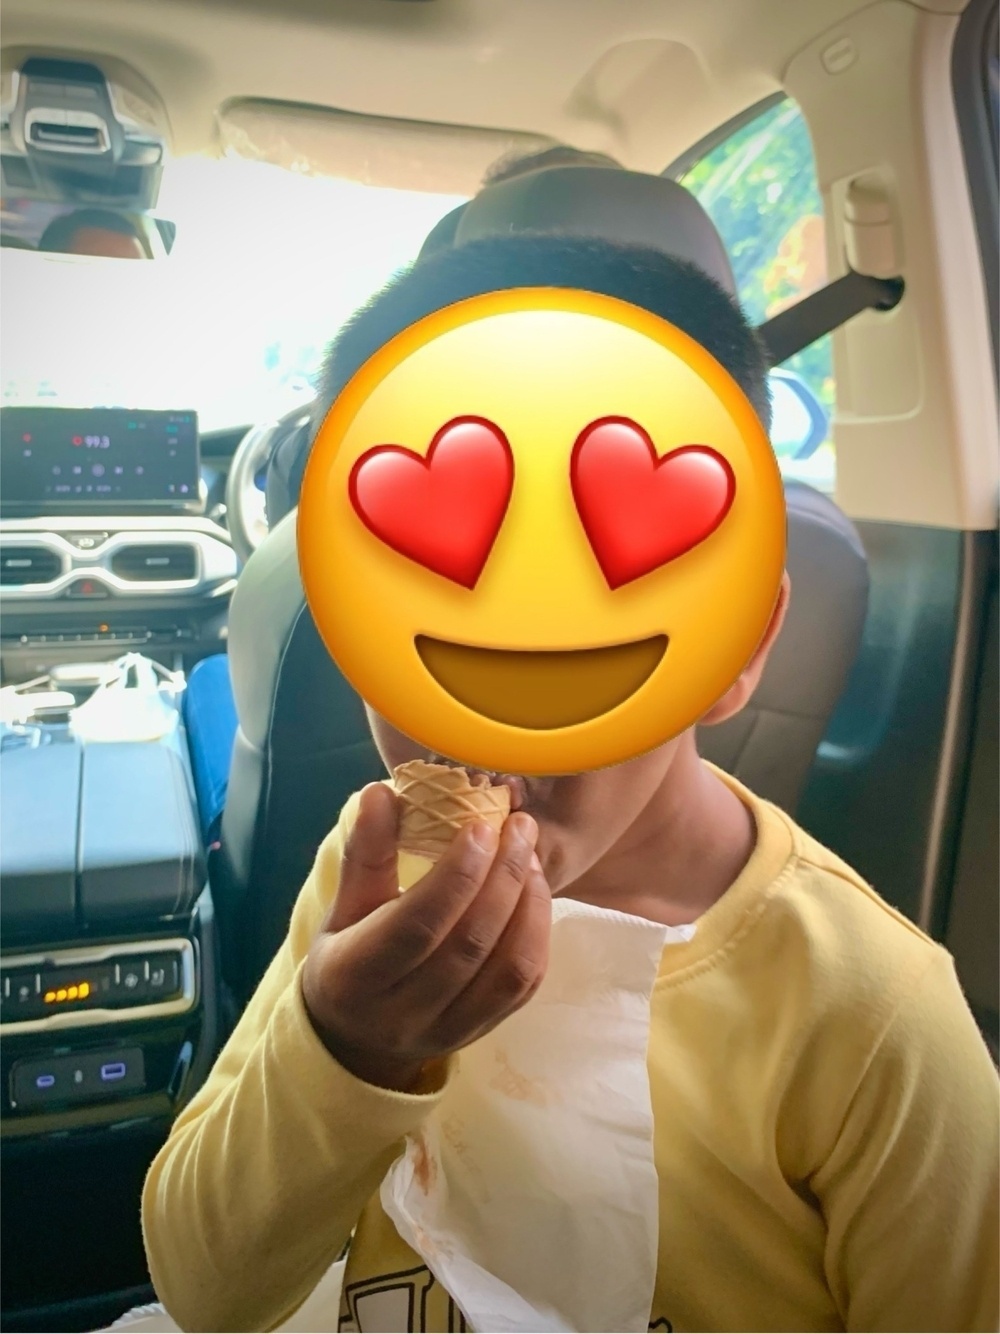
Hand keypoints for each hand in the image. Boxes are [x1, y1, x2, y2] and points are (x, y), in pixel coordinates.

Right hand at [301, 783, 550, 1091]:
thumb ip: (366, 853)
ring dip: (528, 904)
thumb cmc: (348, 955)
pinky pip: (522, 987)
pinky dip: (537, 934)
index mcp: (356, 976)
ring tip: (529, 856)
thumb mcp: (344, 907)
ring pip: (506, 971)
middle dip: (502, 878)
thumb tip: (382, 792)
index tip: (481, 826)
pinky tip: (535, 892)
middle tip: (519, 826)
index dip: (455, 876)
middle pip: (468, 945)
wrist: (355, 1036)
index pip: (416, 926)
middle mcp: (401, 1013)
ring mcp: (446, 1030)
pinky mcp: (481, 1033)